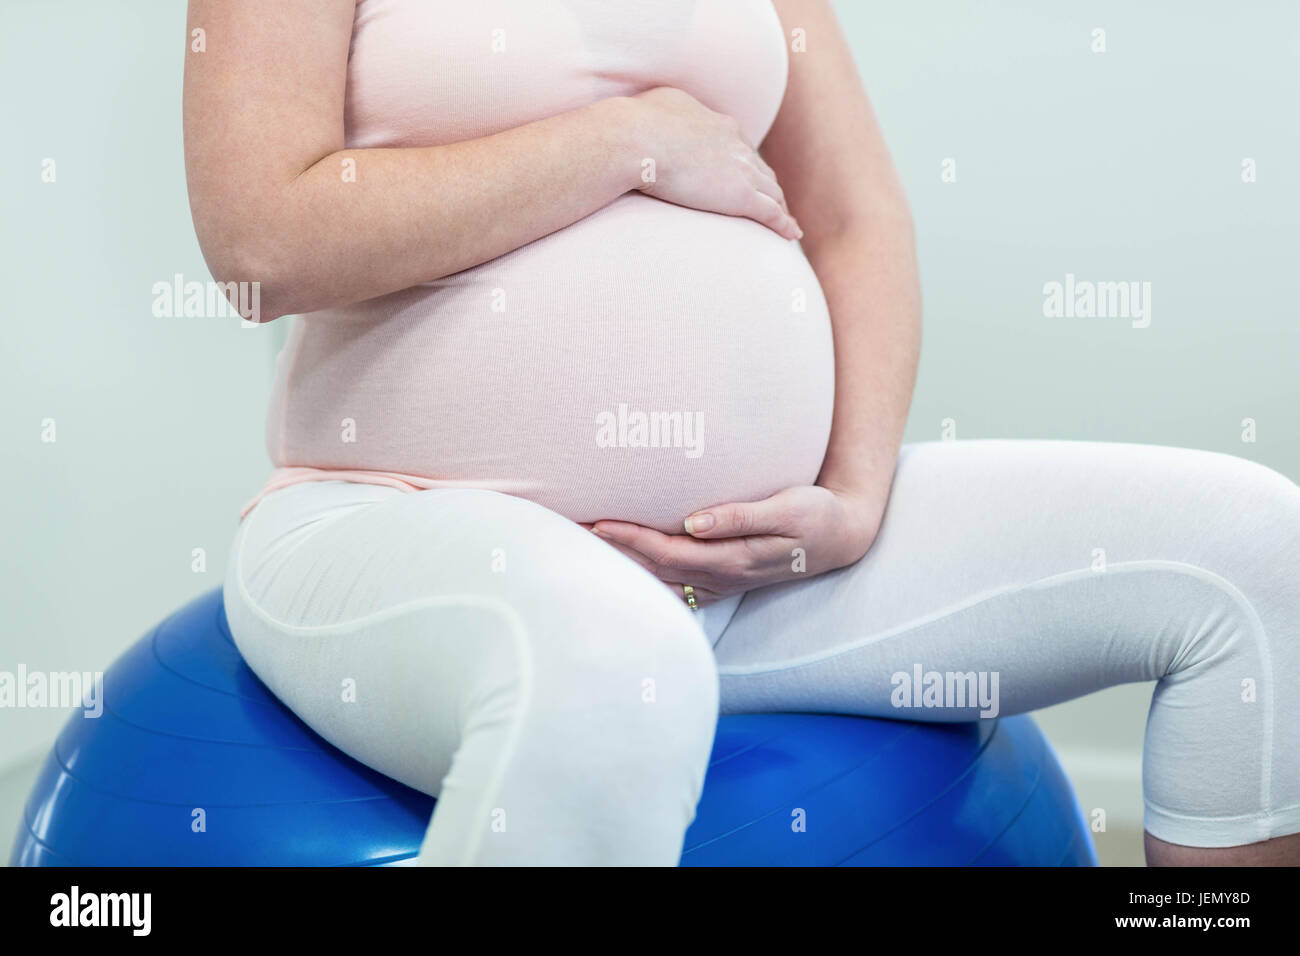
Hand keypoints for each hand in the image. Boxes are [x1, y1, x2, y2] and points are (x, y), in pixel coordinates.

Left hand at [587, 486, 880, 607]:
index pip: (667, 551)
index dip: (630, 538)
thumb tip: (693, 521)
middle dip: (615, 553)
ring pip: (660, 580)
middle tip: (573, 531)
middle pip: (654, 570)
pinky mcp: (722, 577)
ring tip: (587, 548)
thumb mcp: (787, 509)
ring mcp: (721, 582)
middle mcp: (721, 576)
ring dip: (625, 566)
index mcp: (732, 559)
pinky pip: (674, 582)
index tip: (597, 522)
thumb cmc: (815, 516)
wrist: (842, 537)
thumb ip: (740, 516)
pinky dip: (645, 573)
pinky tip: (624, 564)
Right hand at [625, 87, 801, 238]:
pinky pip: (771, 213)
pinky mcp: (740, 196)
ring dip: (780, 206)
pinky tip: (792, 235)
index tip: (745, 173)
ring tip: (785, 221)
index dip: (745, 162)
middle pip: (761, 169)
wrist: (637, 139)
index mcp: (718, 124)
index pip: (740, 147)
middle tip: (772, 200)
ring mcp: (742, 170)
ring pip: (772, 191)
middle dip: (768, 185)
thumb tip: (661, 115)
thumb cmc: (636, 123)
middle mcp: (736, 144)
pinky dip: (784, 224)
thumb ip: (669, 112)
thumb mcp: (658, 105)